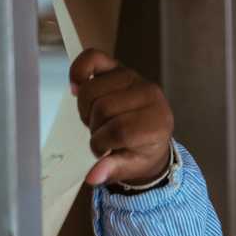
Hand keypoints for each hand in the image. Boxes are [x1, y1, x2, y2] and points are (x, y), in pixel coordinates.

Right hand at [69, 48, 174, 186]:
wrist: (149, 133)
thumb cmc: (141, 150)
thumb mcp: (131, 165)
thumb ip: (113, 170)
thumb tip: (92, 177)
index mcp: (158, 122)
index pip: (118, 131)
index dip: (102, 144)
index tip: (103, 151)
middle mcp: (150, 95)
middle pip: (103, 109)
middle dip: (95, 127)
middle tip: (101, 134)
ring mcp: (134, 78)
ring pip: (92, 89)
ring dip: (86, 108)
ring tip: (96, 119)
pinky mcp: (118, 67)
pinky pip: (92, 58)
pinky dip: (78, 71)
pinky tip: (76, 87)